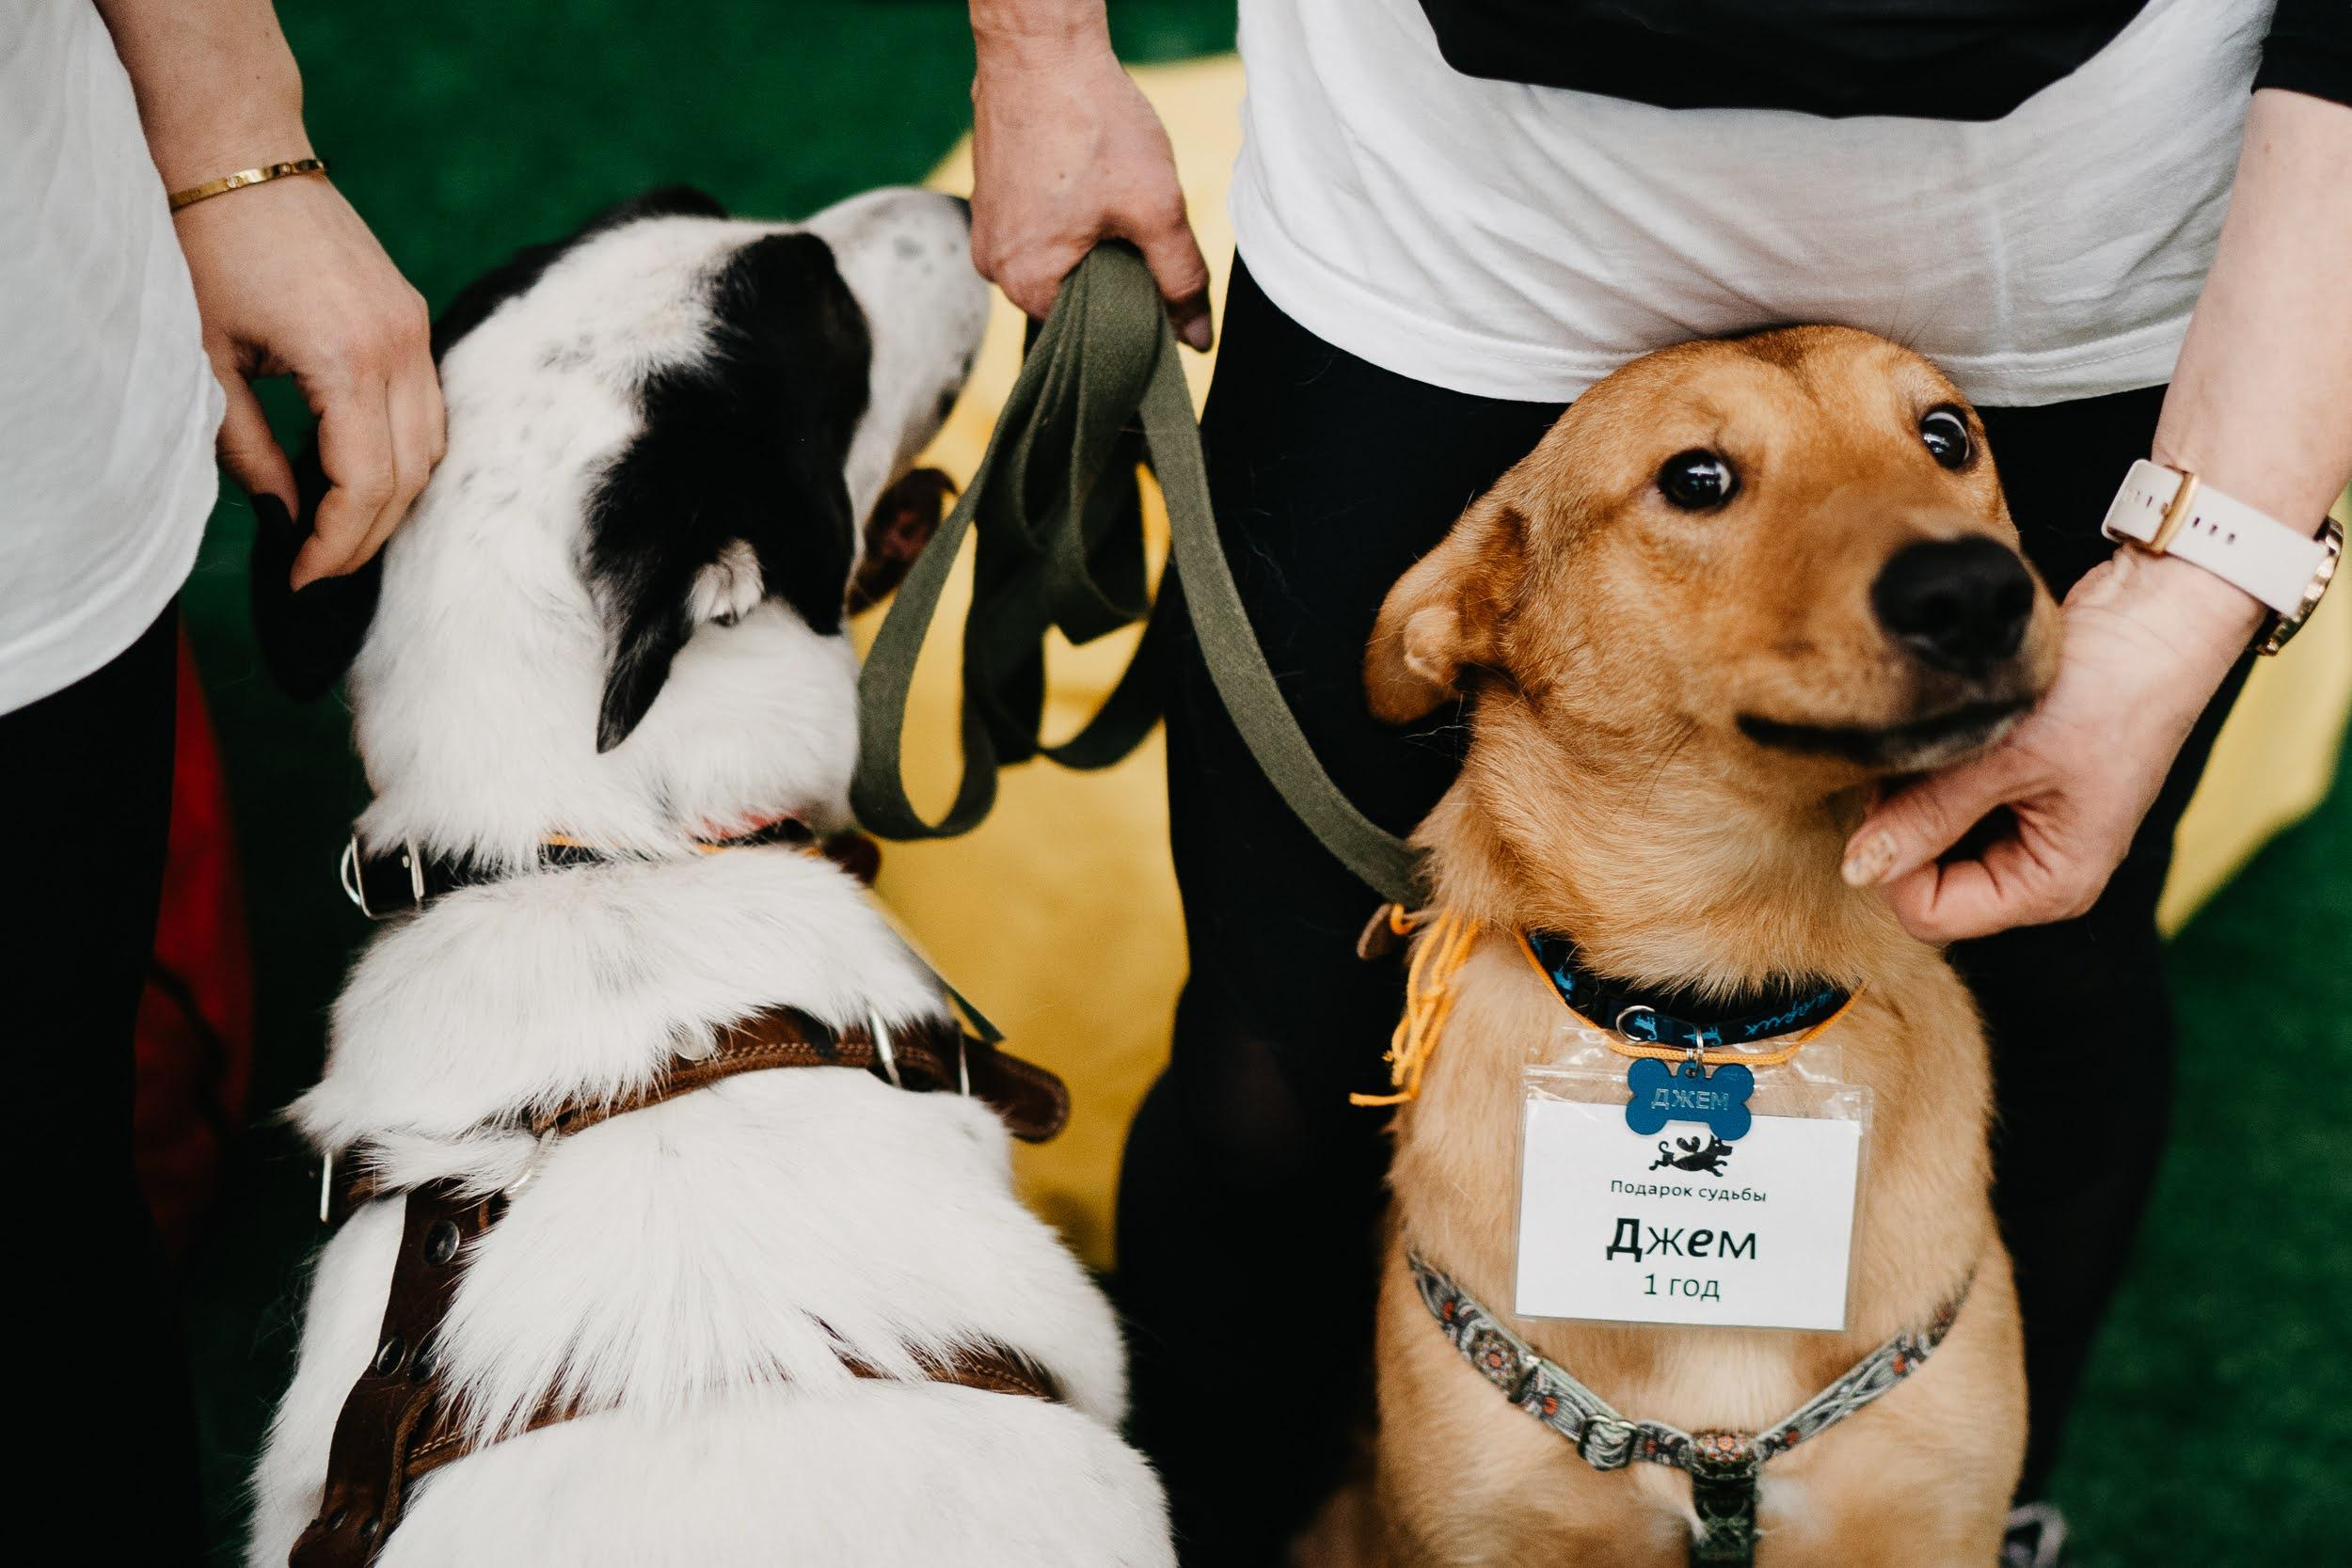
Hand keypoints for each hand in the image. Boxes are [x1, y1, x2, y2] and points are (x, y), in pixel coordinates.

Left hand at [176, 172, 441, 587]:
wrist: (238, 150)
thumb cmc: (208, 245)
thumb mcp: (208, 360)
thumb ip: (251, 450)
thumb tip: (286, 518)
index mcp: (347, 360)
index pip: (365, 484)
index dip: (337, 545)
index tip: (302, 577)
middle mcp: (398, 347)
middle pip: (411, 476)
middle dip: (368, 535)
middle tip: (319, 568)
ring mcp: (413, 329)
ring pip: (434, 447)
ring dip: (394, 498)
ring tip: (341, 529)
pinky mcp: (411, 316)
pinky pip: (431, 409)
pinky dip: (406, 454)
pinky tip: (364, 473)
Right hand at [969, 24, 1211, 347]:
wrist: (1041, 47)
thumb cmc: (1092, 123)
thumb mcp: (1155, 210)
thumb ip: (1181, 279)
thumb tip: (1198, 338)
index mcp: (1024, 284)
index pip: (1091, 329)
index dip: (1134, 307)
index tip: (1159, 272)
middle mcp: (993, 265)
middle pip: (1072, 296)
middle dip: (1113, 270)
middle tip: (1138, 223)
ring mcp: (987, 228)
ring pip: (1058, 258)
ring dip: (1094, 239)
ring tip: (1111, 193)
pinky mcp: (991, 195)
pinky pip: (1040, 226)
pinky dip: (1071, 212)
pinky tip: (1090, 178)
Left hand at [1841, 549, 2261, 941]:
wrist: (2157, 618)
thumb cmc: (2107, 689)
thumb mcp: (2008, 756)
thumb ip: (1928, 816)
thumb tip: (1856, 870)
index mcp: (2050, 885)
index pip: (1929, 914)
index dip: (1895, 864)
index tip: (1894, 793)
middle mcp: (2035, 869)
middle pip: (1923, 880)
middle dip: (1903, 825)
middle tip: (1917, 757)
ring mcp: (2023, 829)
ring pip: (1926, 837)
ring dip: (1914, 793)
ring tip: (1939, 738)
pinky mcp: (2010, 789)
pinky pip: (1943, 800)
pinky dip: (1930, 771)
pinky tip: (1947, 730)